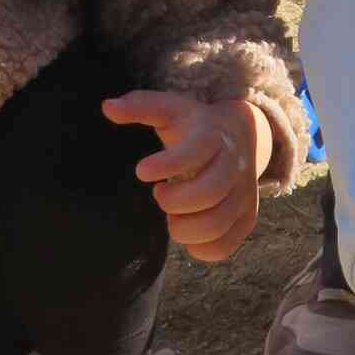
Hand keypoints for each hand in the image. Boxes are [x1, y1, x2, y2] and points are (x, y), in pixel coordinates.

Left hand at [103, 91, 270, 262]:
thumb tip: (107, 107)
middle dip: (174, 201)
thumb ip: (140, 106)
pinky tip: (187, 233)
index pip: (195, 152)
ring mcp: (244, 194)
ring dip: (184, 228)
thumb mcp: (171, 109)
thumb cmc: (194, 126)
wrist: (243, 136)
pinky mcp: (247, 217)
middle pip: (209, 193)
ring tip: (173, 216)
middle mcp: (234, 165)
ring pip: (216, 224)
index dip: (167, 165)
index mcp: (213, 136)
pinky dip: (199, 248)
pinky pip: (224, 246)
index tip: (141, 171)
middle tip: (160, 193)